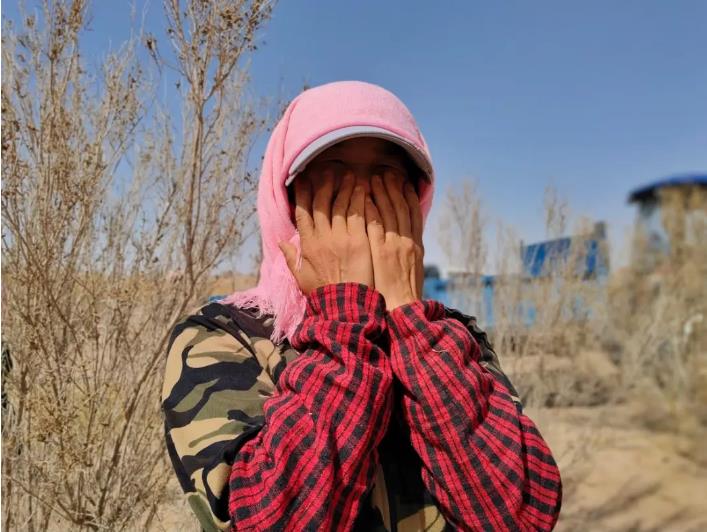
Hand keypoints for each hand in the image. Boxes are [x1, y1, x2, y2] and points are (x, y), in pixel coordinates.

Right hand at [279, 170, 374, 295]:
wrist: (345, 305)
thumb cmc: (324, 294)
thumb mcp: (302, 278)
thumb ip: (292, 258)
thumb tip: (281, 243)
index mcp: (308, 245)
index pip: (302, 213)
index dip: (303, 194)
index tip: (304, 179)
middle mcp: (322, 237)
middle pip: (321, 204)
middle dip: (324, 184)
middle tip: (329, 171)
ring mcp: (341, 237)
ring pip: (340, 205)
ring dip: (344, 187)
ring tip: (350, 175)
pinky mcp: (359, 240)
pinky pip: (358, 214)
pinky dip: (359, 199)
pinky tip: (363, 189)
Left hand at [364, 170, 423, 309]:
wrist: (402, 308)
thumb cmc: (405, 292)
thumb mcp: (414, 267)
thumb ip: (409, 248)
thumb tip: (406, 236)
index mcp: (416, 244)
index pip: (413, 213)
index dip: (407, 195)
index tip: (402, 181)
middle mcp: (407, 241)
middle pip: (401, 208)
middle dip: (394, 188)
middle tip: (387, 172)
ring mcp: (393, 246)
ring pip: (389, 213)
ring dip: (382, 194)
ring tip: (374, 178)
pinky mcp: (380, 253)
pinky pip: (376, 228)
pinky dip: (372, 212)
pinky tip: (365, 200)